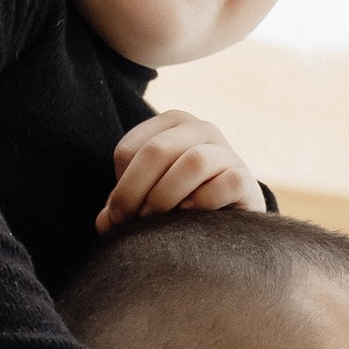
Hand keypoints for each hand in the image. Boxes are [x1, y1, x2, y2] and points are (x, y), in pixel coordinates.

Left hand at [98, 110, 267, 232]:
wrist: (228, 217)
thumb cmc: (178, 203)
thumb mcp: (145, 198)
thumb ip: (121, 207)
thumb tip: (103, 224)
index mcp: (169, 124)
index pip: (129, 150)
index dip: (119, 187)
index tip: (120, 216)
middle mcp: (200, 128)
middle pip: (156, 151)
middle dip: (135, 192)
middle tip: (130, 224)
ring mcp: (225, 150)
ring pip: (193, 162)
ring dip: (167, 197)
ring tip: (159, 221)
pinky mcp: (244, 177)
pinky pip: (225, 184)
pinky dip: (203, 204)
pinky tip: (192, 218)